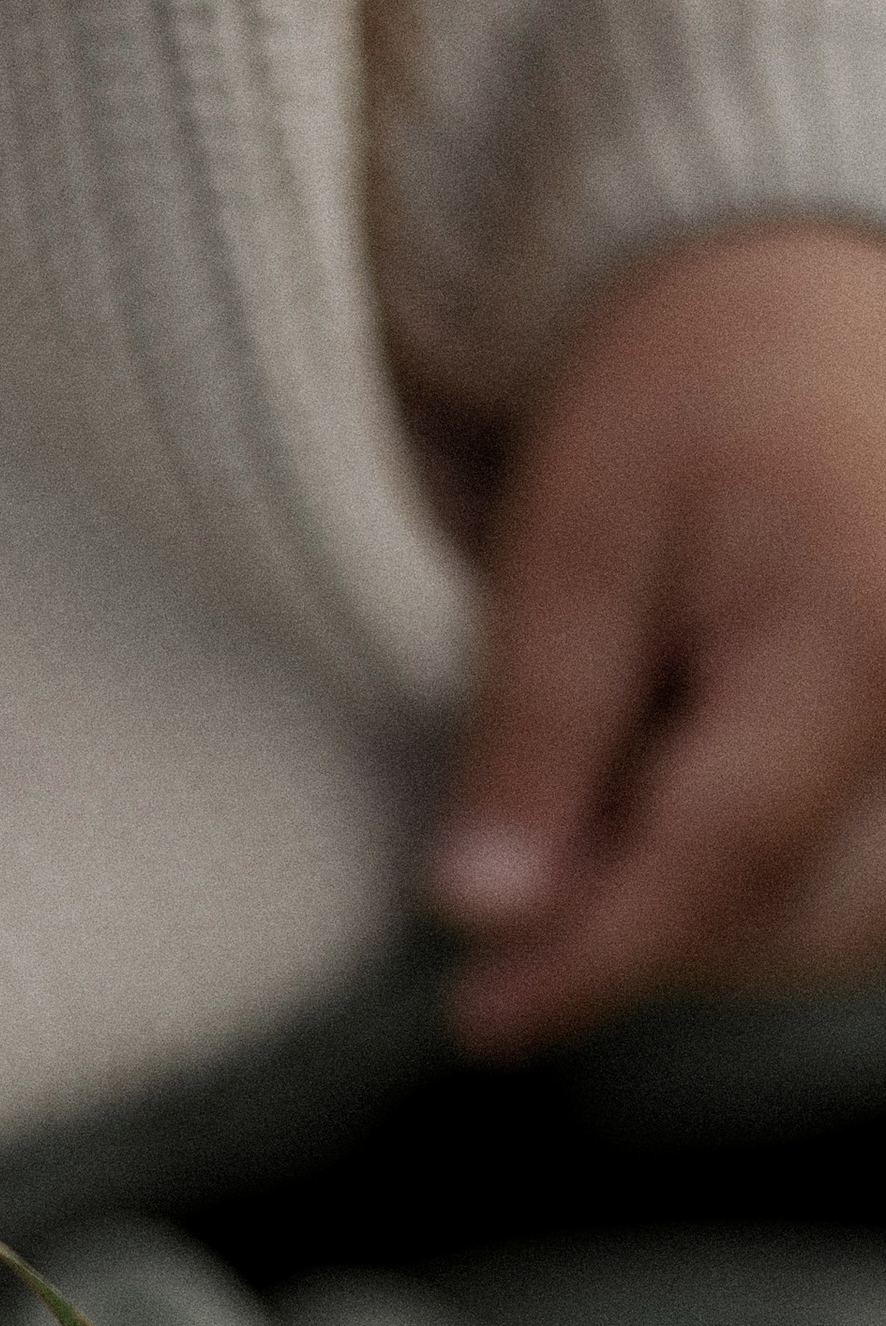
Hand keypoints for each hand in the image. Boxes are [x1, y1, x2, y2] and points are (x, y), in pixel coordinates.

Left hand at [429, 222, 885, 1053]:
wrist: (799, 304)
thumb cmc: (676, 398)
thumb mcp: (568, 544)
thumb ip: (534, 736)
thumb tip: (486, 915)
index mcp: (859, 629)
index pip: (721, 857)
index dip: (593, 958)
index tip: (479, 1021)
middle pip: (790, 915)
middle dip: (646, 934)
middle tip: (524, 878)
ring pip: (843, 928)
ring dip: (714, 928)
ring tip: (611, 815)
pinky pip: (874, 897)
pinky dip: (773, 901)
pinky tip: (685, 829)